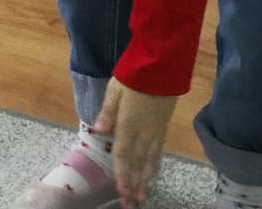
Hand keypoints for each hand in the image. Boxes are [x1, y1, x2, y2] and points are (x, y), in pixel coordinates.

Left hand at [95, 79, 177, 205]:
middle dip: (134, 184)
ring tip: (142, 195)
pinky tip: (154, 173)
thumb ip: (107, 112)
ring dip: (145, 179)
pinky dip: (155, 164)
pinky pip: (159, 151)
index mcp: (129, 124)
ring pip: (149, 160)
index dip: (123, 174)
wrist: (162, 66)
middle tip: (132, 203)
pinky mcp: (163, 126)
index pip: (124, 154)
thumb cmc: (135, 76)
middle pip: (138, 163)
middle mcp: (144, 132)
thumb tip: (98, 131)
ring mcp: (155, 130)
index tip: (122, 192)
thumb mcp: (115, 90)